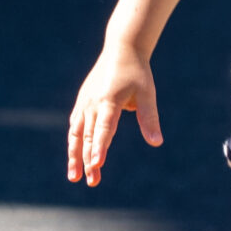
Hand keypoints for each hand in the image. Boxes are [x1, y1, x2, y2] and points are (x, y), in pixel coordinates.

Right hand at [67, 41, 161, 187]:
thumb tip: (157, 143)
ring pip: (75, 134)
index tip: (97, 165)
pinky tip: (75, 157)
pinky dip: (73, 142)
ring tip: (75, 177)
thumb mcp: (148, 94)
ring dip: (74, 156)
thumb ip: (150, 119)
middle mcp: (92, 103)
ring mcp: (84, 102)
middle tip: (91, 182)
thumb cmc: (137, 73)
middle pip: (87, 137)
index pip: (104, 129)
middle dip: (88, 161)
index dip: (99, 148)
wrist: (121, 49)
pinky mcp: (82, 102)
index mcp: (109, 101)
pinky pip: (75, 125)